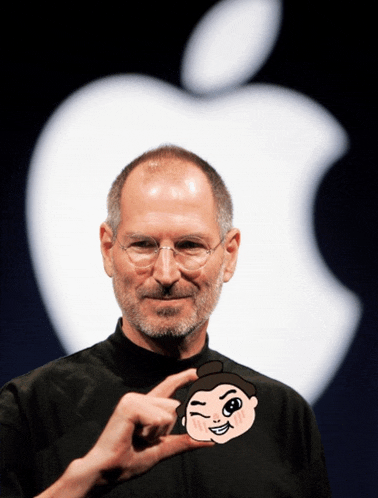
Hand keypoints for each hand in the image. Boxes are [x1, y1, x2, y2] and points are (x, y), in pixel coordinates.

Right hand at [83, 368, 212, 484]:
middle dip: (166, 430)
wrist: (108, 471)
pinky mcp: (129, 405)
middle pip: (175, 406)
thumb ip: (184, 442)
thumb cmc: (129, 461)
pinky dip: (152, 433)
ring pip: (168, 412)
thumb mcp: (162, 449)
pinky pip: (158, 418)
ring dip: (157, 433)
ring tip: (137, 438)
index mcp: (146, 407)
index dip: (185, 378)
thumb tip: (211, 440)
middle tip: (143, 440)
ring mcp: (134, 399)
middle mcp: (140, 398)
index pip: (169, 386)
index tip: (199, 373)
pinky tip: (134, 435)